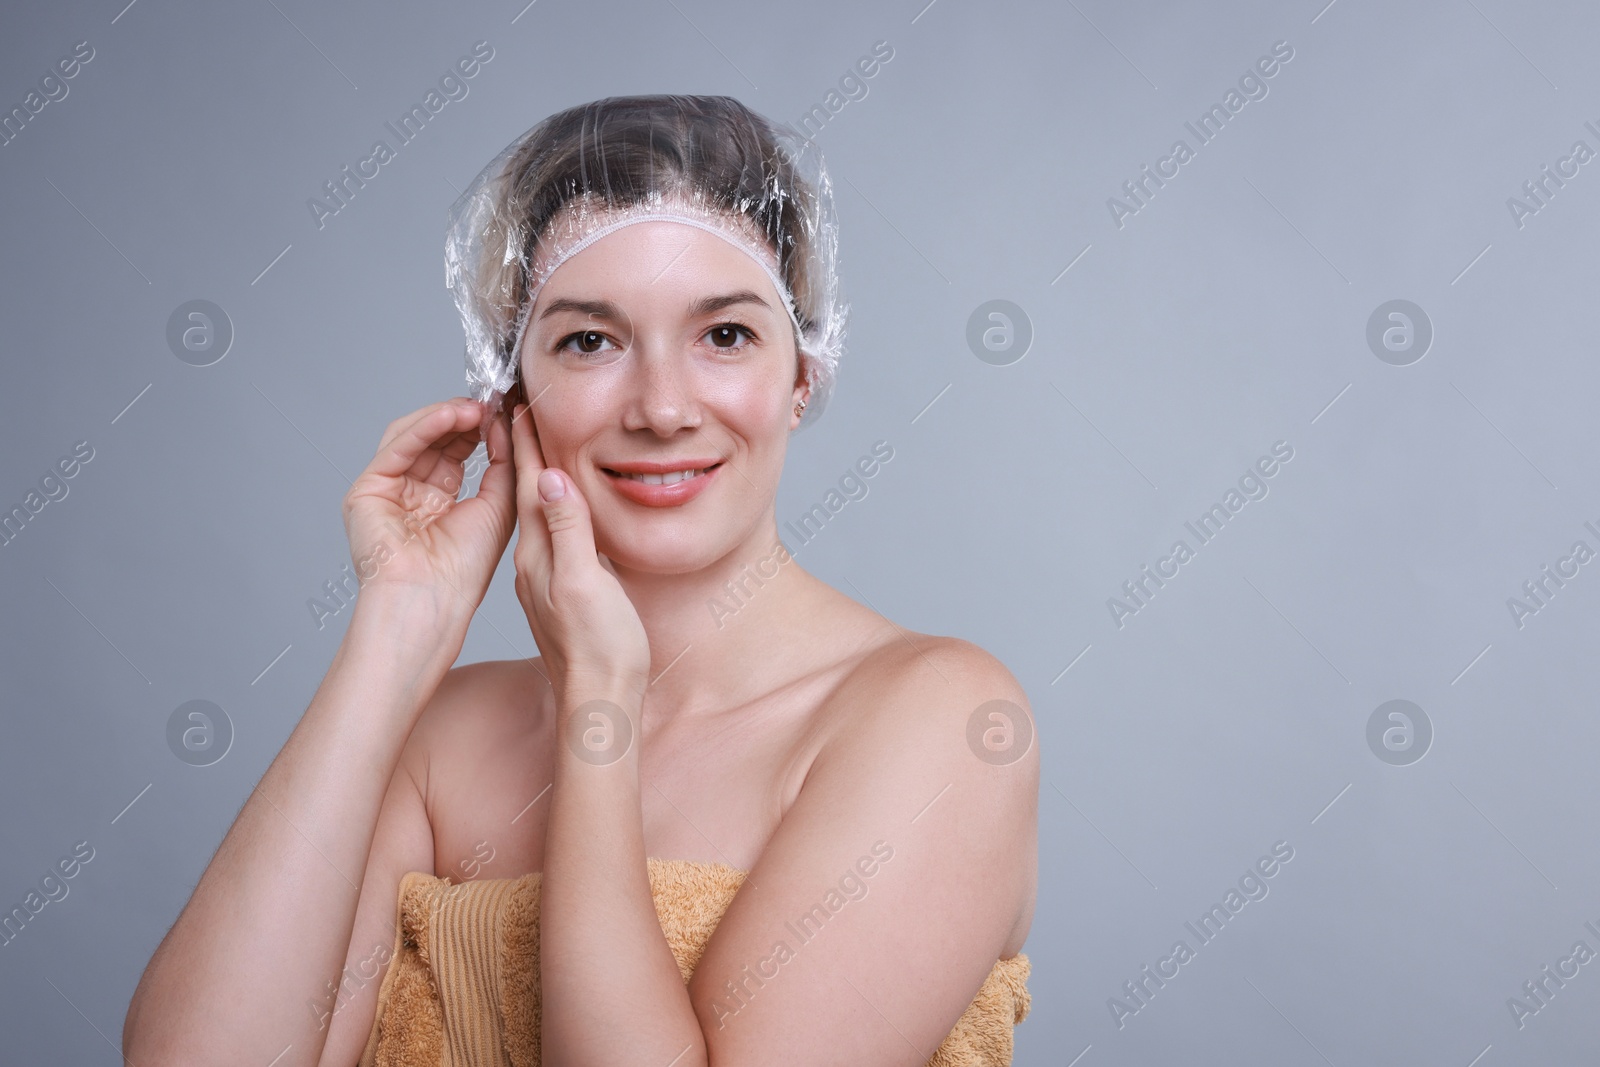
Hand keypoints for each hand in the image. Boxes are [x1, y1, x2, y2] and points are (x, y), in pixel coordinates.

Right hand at [341, 397, 515, 630]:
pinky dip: (424, 428)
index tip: (505, 409)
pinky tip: (451, 415)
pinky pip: (396, 449)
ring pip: (412, 437)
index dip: (479, 428)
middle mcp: (409, 493)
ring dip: (445, 417)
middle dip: (464, 418)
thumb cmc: (464, 569)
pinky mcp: (366, 491)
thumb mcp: (498, 504)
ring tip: (475, 408)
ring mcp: (385, 491)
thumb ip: (501, 461)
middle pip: (434, 440)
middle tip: (492, 402)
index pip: (456, 450)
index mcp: (438, 501)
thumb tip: (504, 422)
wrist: (433, 602)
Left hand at [507, 402, 649, 702]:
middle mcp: (535, 561)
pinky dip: (550, 507)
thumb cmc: (600, 650)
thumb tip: (549, 478)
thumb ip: (569, 530)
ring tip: (534, 441)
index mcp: (539, 553)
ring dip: (534, 474)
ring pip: (535, 511)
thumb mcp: (587, 583)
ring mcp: (546, 577)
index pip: (526, 483)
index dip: (524, 440)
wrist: (601, 702)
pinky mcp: (560, 592)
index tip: (518, 399)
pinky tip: (555, 504)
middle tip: (518, 404)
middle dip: (522, 447)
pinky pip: (549, 535)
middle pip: (524, 491)